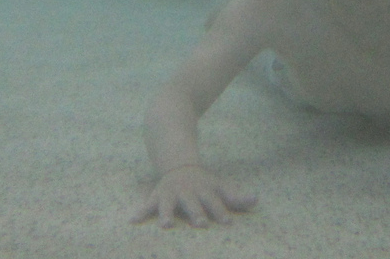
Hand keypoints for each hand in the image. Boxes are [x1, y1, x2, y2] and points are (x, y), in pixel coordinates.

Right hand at [130, 164, 256, 227]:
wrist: (179, 164)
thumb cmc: (204, 183)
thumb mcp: (220, 187)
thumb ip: (236, 197)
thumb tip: (256, 200)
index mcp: (205, 191)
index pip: (215, 202)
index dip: (221, 211)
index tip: (227, 222)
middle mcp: (188, 192)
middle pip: (193, 204)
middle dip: (196, 213)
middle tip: (201, 224)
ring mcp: (172, 194)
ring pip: (169, 205)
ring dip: (167, 214)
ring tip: (166, 225)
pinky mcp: (158, 196)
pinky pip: (147, 205)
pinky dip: (140, 212)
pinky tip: (133, 220)